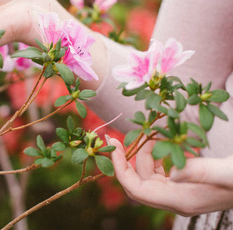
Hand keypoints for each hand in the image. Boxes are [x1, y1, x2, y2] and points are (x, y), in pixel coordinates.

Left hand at [109, 137, 232, 215]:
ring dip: (146, 153)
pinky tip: (167, 141)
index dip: (120, 169)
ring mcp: (181, 193)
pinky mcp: (186, 184)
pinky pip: (162, 171)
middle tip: (121, 136)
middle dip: (127, 160)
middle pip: (138, 182)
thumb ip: (201, 172)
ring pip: (149, 174)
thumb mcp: (228, 172)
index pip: (137, 190)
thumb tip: (172, 172)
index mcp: (181, 200)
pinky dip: (159, 155)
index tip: (113, 145)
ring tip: (154, 133)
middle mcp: (176, 200)